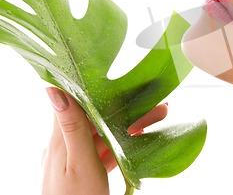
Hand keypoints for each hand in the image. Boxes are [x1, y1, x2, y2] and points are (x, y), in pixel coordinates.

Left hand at [42, 87, 167, 194]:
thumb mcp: (79, 164)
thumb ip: (72, 128)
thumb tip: (54, 90)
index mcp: (60, 140)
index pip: (78, 102)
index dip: (100, 88)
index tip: (126, 81)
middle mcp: (66, 145)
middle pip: (99, 118)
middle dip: (129, 109)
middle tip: (159, 105)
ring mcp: (76, 158)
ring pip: (106, 134)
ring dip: (131, 125)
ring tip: (159, 117)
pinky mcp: (86, 170)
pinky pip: (106, 151)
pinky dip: (124, 144)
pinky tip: (142, 139)